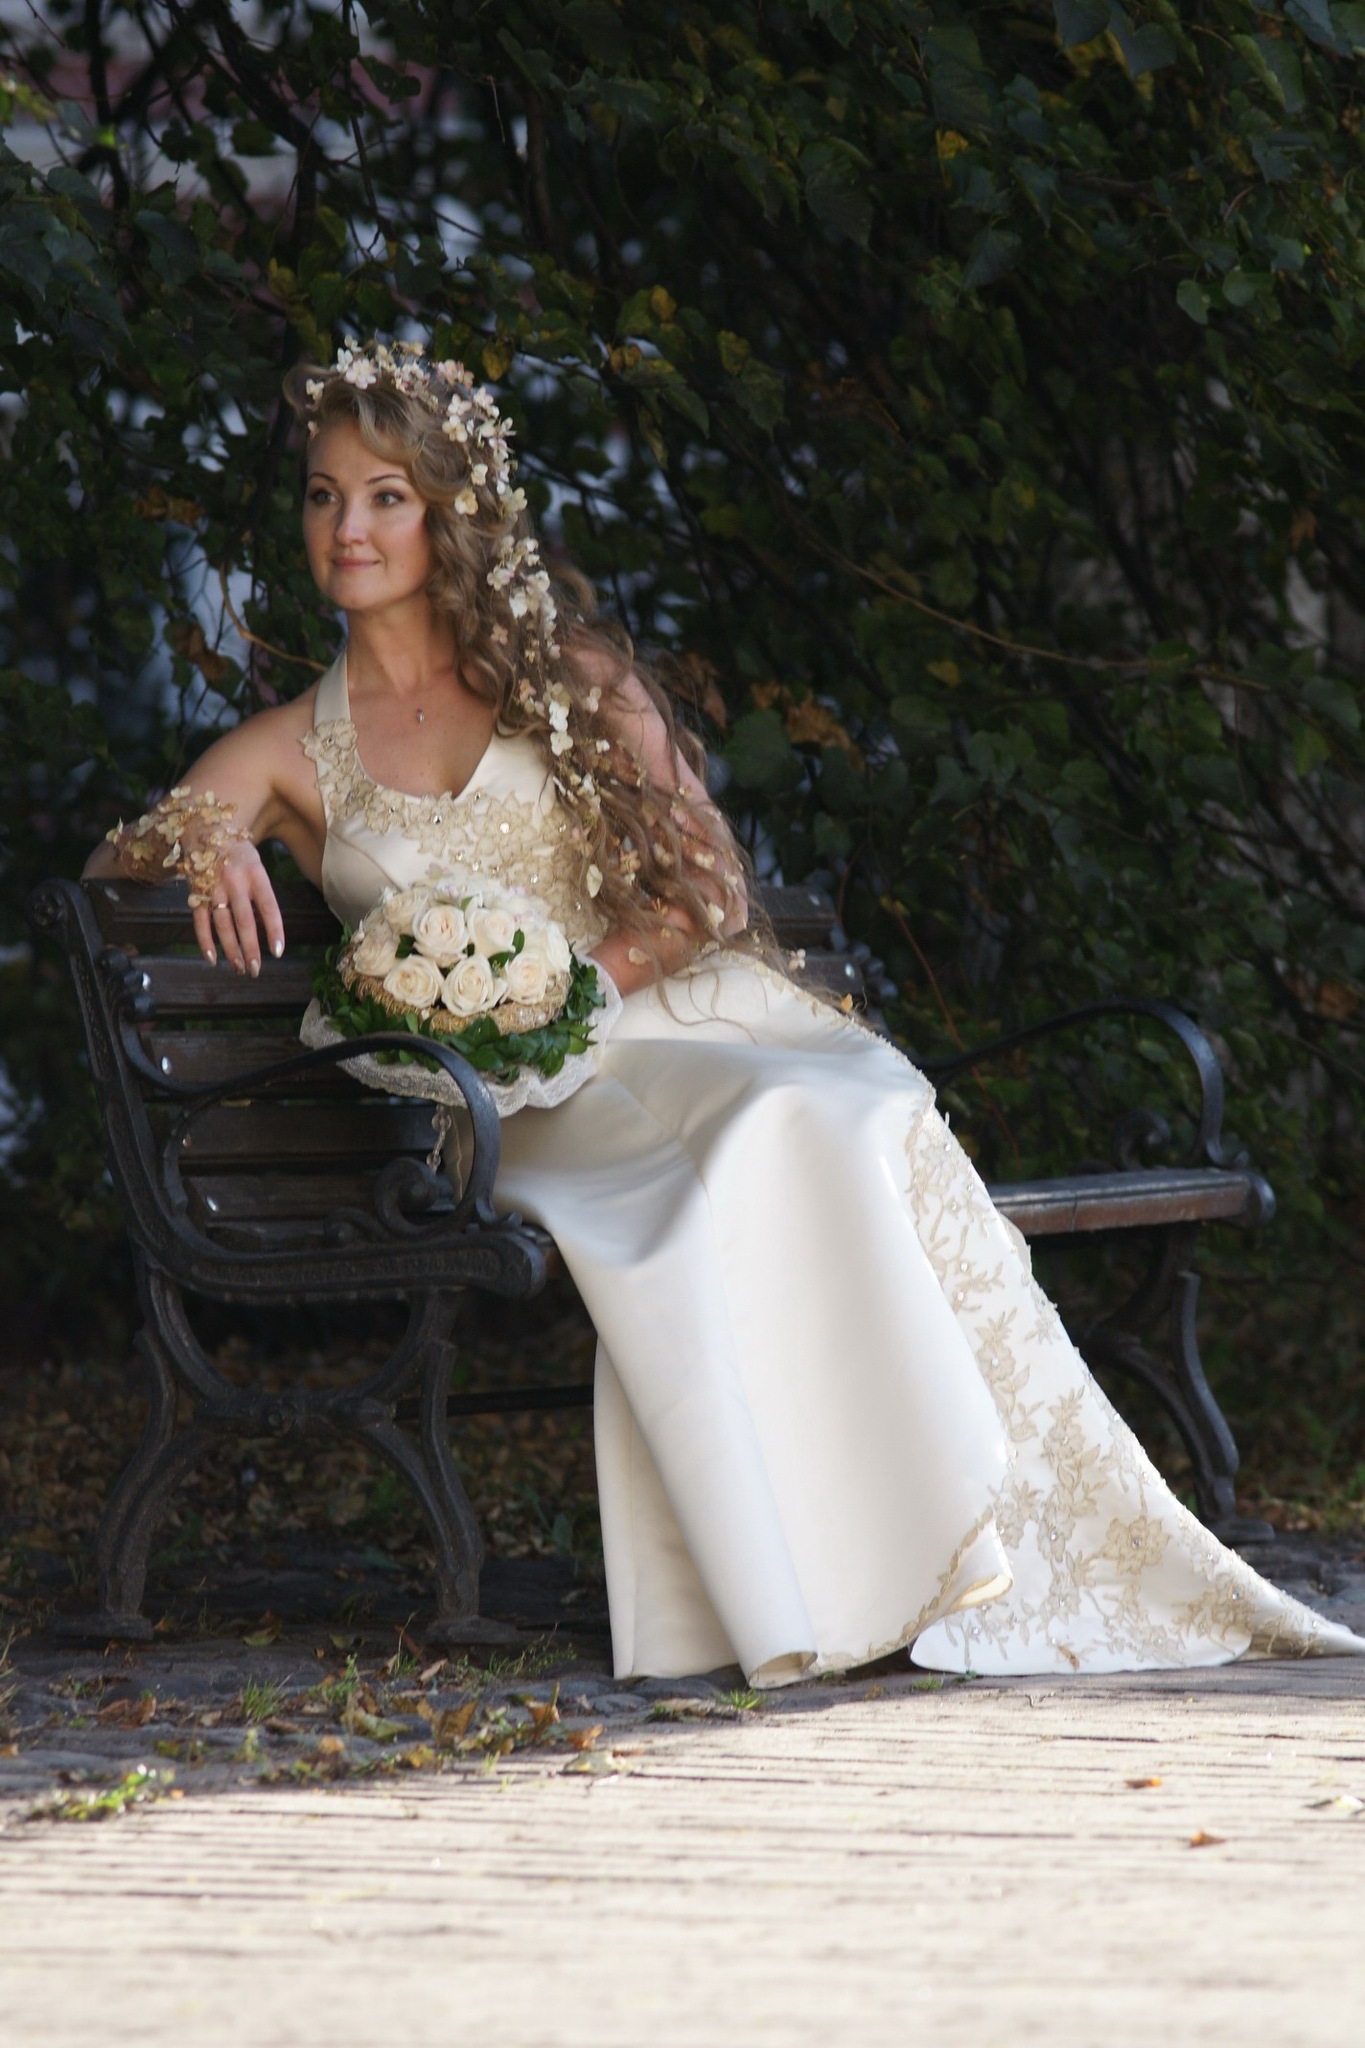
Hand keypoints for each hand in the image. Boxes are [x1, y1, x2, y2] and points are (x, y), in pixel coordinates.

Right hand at [191, 840, 285, 975]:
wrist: (207, 829)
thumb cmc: (240, 855)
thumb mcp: (257, 866)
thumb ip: (260, 895)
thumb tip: (264, 930)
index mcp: (255, 873)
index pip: (269, 907)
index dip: (274, 930)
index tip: (278, 952)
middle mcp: (234, 881)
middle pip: (244, 921)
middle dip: (250, 949)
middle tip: (256, 970)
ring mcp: (213, 887)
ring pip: (222, 925)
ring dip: (231, 950)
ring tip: (240, 969)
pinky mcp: (196, 893)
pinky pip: (200, 921)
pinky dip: (205, 942)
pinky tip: (212, 960)